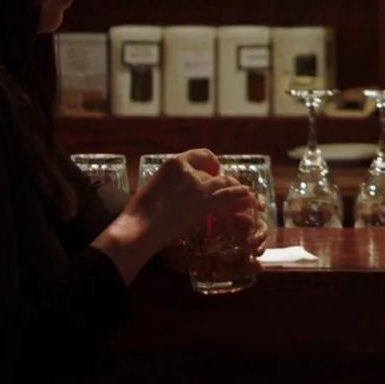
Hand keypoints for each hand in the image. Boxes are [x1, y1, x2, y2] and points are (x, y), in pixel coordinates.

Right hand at [120, 150, 255, 251]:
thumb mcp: (153, 186)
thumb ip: (168, 182)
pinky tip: (246, 195)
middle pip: (211, 172)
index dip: (209, 161)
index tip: (211, 169)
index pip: (199, 155)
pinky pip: (227, 196)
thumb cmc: (138, 211)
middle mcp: (188, 171)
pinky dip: (239, 195)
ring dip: (233, 186)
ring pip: (222, 182)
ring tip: (240, 191)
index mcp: (173, 163)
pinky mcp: (204, 205)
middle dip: (220, 178)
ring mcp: (198, 187)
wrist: (139, 228)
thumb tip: (175, 189)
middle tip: (223, 185)